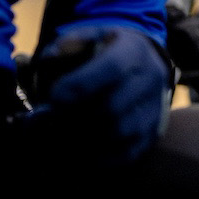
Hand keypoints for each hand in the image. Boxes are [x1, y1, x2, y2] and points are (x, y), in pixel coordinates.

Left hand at [34, 24, 171, 163]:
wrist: (138, 68)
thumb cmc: (102, 54)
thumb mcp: (85, 39)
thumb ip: (64, 50)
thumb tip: (49, 69)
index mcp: (134, 50)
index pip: (112, 68)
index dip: (81, 84)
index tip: (54, 97)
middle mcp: (151, 78)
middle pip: (112, 107)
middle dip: (73, 119)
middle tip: (43, 125)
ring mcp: (155, 108)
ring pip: (118, 133)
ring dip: (82, 140)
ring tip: (54, 139)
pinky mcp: (153, 133)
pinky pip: (126, 154)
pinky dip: (97, 159)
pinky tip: (75, 152)